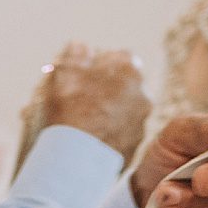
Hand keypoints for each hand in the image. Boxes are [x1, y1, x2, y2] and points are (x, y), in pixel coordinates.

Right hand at [35, 43, 149, 156]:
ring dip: (107, 112)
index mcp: (129, 71)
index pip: (121, 57)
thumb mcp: (65, 72)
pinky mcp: (134, 148)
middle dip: (106, 89)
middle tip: (80, 98)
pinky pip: (120, 135)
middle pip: (124, 85)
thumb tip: (81, 47)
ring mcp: (140, 124)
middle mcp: (142, 96)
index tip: (84, 72)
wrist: (77, 160)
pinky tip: (87, 139)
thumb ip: (76, 54)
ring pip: (123, 111)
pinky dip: (108, 134)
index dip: (101, 63)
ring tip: (81, 122)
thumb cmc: (71, 110)